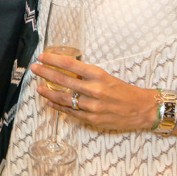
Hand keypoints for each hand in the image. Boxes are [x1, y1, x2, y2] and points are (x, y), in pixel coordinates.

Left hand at [30, 50, 154, 131]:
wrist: (141, 109)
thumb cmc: (124, 91)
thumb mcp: (106, 76)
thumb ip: (87, 75)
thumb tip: (67, 71)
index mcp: (98, 75)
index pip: (70, 64)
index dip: (53, 59)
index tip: (42, 56)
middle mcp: (94, 90)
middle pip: (63, 80)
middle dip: (46, 73)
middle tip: (35, 68)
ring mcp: (92, 106)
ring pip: (64, 98)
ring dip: (49, 92)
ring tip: (39, 87)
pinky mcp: (91, 119)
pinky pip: (70, 112)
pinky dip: (58, 106)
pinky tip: (50, 102)